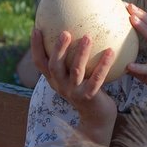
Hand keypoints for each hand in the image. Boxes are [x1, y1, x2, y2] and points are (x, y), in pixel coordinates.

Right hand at [31, 27, 117, 141]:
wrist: (97, 118)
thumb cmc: (88, 91)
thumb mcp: (76, 77)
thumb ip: (72, 61)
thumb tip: (79, 33)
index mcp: (55, 80)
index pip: (40, 63)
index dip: (35, 47)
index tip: (36, 28)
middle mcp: (61, 86)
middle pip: (54, 66)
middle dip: (58, 48)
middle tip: (64, 32)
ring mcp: (74, 92)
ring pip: (76, 71)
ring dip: (81, 53)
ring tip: (87, 37)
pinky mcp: (89, 96)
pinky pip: (97, 78)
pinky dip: (103, 64)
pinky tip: (111, 51)